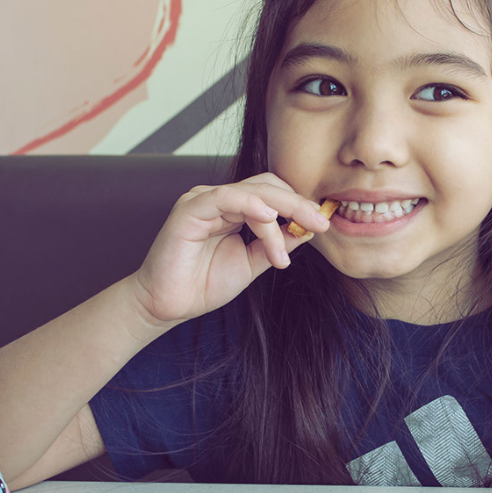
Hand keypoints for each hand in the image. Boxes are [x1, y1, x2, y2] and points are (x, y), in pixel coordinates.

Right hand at [132, 174, 330, 328]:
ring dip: (280, 213)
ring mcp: (203, 200)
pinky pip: (225, 197)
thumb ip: (276, 245)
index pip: (273, 195)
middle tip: (321, 222)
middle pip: (267, 187)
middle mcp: (219, 199)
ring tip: (299, 233)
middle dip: (298, 204)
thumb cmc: (203, 284)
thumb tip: (307, 231)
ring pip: (252, 191)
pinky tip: (269, 218)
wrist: (167, 305)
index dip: (299, 206)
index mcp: (234, 209)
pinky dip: (250, 204)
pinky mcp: (189, 209)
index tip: (323, 223)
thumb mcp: (252, 263)